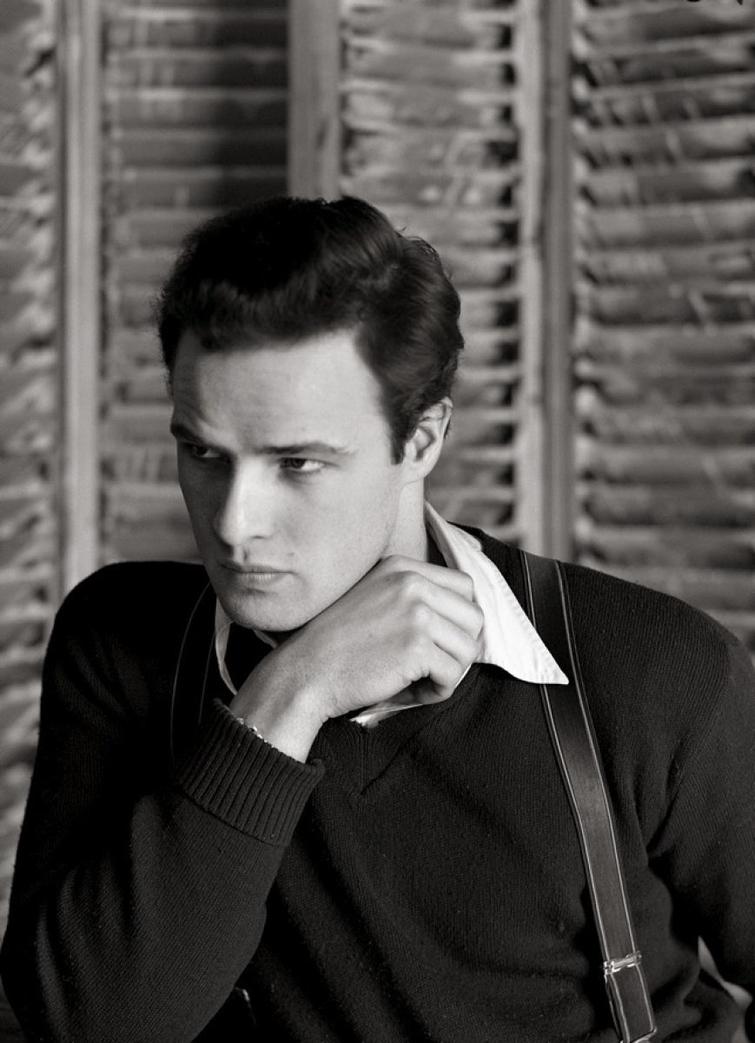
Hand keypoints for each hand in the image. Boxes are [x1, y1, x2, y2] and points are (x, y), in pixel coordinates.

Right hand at [229, 556, 482, 759]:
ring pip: (468, 649)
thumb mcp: (373, 598)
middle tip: (428, 667)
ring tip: (417, 680)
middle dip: (457, 649)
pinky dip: (437, 691)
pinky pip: (453, 675)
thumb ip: (412, 595)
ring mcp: (416, 613)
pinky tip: (411, 691)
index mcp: (402, 567)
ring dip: (448, 672)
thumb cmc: (336, 645)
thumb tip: (465, 615)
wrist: (303, 672)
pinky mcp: (417, 646)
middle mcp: (412, 583)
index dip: (458, 621)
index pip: (464, 587)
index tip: (437, 642)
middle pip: (474, 618)